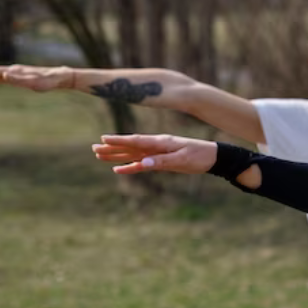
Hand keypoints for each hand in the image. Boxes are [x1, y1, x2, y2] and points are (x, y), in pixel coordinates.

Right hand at [0, 64, 73, 90]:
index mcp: (16, 72)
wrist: (61, 77)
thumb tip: (4, 75)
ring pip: (1, 72)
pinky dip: (0, 75)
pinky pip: (9, 75)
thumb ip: (18, 79)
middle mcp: (16, 70)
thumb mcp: (34, 82)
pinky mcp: (26, 75)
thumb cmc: (49, 81)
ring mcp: (21, 72)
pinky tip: (1, 76)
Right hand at [92, 134, 217, 174]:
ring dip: (117, 155)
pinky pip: (142, 163)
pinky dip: (130, 165)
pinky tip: (119, 169)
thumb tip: (142, 163)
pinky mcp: (161, 161)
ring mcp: (158, 153)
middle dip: (112, 148)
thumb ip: (161, 161)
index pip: (136, 140)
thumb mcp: (182, 159)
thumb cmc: (199, 156)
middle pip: (130, 147)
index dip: (120, 140)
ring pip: (133, 154)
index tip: (103, 139)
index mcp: (161, 142)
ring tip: (100, 156)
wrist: (213, 157)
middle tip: (94, 148)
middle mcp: (157, 145)